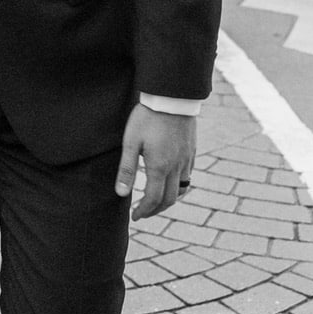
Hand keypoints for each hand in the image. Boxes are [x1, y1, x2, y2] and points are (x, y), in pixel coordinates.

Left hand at [116, 103, 196, 220]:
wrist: (171, 97)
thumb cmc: (147, 117)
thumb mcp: (131, 142)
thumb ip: (126, 169)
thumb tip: (121, 194)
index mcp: (159, 167)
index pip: (153, 199)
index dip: (143, 211)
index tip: (135, 216)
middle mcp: (176, 167)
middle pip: (170, 199)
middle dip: (156, 210)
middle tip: (143, 212)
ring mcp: (186, 159)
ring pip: (182, 189)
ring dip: (169, 200)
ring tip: (156, 201)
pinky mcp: (191, 151)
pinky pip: (188, 176)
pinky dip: (179, 186)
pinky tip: (170, 181)